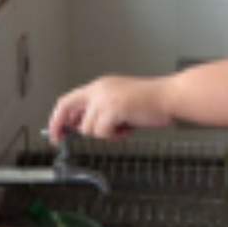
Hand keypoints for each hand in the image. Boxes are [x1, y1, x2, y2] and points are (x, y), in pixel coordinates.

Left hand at [47, 76, 173, 142]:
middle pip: (66, 107)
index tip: (56, 132)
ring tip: (123, 127)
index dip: (58, 117)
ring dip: (105, 134)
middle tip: (59, 140)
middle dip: (59, 126)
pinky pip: (102, 132)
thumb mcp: (120, 103)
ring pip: (88, 128)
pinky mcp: (113, 108)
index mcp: (100, 86)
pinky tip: (128, 127)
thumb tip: (81, 126)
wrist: (171, 97)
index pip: (69, 99)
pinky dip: (115, 136)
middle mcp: (99, 89)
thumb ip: (100, 111)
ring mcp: (105, 98)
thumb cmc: (152, 102)